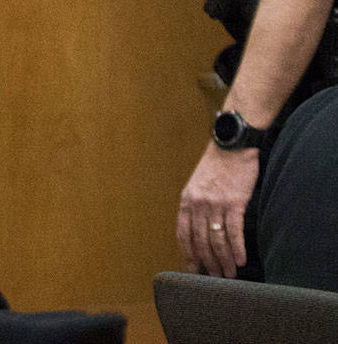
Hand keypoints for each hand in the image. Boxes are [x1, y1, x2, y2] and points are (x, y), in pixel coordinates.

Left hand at [176, 142, 258, 277]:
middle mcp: (197, 204)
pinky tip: (241, 260)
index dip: (188, 255)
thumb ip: (196, 206)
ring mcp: (215, 203)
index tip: (193, 270)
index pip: (183, 235)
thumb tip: (199, 231)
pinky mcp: (234, 202)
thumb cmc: (217, 166)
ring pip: (216, 240)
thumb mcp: (198, 185)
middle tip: (216, 278)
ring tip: (230, 274)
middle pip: (200, 241)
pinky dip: (237, 248)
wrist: (232, 146)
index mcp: (186, 201)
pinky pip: (233, 231)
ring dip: (223, 260)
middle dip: (208, 263)